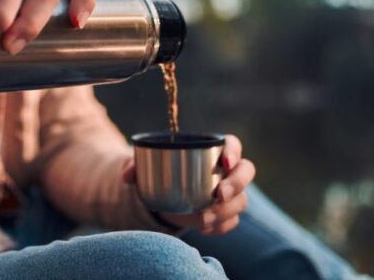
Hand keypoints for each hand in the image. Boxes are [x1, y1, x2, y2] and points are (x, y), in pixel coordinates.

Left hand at [122, 134, 255, 234]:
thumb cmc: (159, 173)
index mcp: (213, 150)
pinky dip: (220, 227)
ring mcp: (230, 194)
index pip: (233, 144)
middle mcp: (227, 171)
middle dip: (236, 184)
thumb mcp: (144, 166)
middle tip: (217, 195)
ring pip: (241, 200)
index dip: (234, 151)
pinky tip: (205, 229)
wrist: (164, 198)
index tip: (225, 161)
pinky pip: (231, 222)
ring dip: (225, 211)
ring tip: (202, 219)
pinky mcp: (225, 214)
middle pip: (246, 172)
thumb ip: (134, 166)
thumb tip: (127, 176)